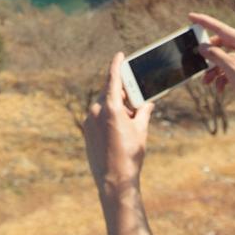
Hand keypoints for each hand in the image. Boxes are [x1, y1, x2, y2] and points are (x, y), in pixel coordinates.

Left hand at [83, 52, 154, 196]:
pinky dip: (109, 115)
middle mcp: (96, 111)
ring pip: (103, 104)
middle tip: (135, 94)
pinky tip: (120, 126)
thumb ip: (143, 112)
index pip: (113, 79)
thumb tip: (147, 103)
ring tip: (130, 116)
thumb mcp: (141, 130)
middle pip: (109, 92)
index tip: (120, 55)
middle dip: (122, 91)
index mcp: (110, 108)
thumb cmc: (130, 154)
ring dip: (116, 105)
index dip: (117, 65)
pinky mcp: (87, 130)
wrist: (114, 179)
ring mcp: (89, 121)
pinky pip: (98, 115)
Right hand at [190, 12, 234, 113]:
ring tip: (207, 82)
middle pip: (222, 45)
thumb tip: (203, 47)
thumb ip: (215, 56)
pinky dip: (225, 77)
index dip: (204, 22)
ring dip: (215, 70)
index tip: (191, 17)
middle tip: (198, 62)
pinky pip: (233, 68)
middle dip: (209, 57)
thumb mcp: (232, 69)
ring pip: (226, 59)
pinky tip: (220, 88)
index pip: (220, 28)